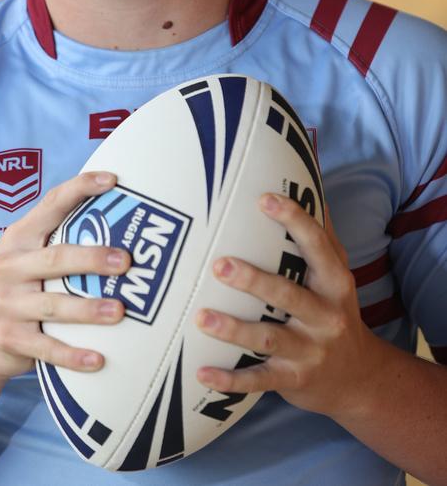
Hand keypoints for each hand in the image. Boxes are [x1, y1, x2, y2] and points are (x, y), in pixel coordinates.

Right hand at [0, 171, 129, 382]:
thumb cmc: (16, 287)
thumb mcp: (23, 255)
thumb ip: (56, 236)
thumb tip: (116, 213)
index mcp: (17, 238)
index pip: (51, 204)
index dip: (80, 188)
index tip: (112, 180)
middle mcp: (8, 267)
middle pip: (56, 258)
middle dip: (92, 258)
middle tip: (127, 261)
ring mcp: (6, 305)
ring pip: (54, 305)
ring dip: (89, 309)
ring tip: (120, 311)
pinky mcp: (10, 339)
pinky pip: (47, 349)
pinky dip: (73, 356)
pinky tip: (99, 360)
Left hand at [195, 193, 381, 419]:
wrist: (358, 379)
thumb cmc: (335, 310)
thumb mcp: (337, 273)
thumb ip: (321, 232)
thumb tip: (308, 178)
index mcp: (334, 283)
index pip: (317, 247)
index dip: (294, 221)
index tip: (264, 199)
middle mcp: (325, 317)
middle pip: (288, 295)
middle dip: (254, 280)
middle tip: (219, 264)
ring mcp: (309, 351)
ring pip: (268, 340)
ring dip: (234, 330)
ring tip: (202, 318)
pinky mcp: (293, 381)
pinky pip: (259, 381)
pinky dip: (231, 380)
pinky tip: (202, 372)